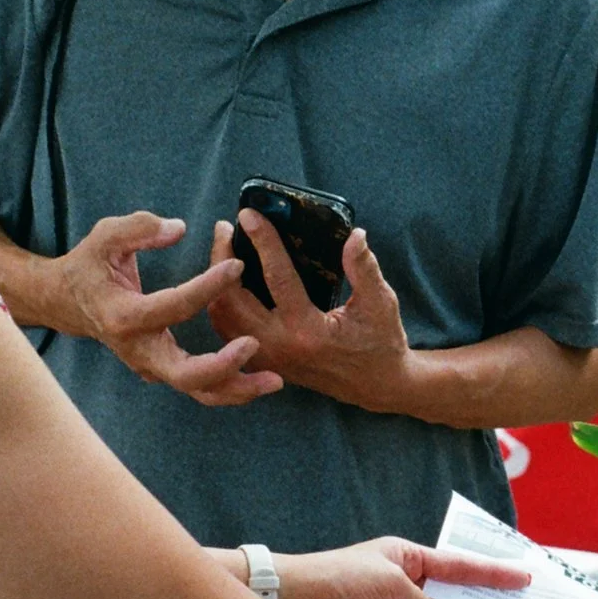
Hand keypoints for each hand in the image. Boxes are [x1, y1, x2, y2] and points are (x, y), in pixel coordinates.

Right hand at [51, 213, 279, 406]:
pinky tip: (261, 378)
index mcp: (124, 316)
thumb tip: (178, 229)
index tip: (237, 264)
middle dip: (224, 365)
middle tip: (255, 343)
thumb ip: (140, 228)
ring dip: (237, 389)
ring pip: (197, 391)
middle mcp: (138, 350)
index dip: (208, 287)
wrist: (69, 302)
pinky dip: (230, 386)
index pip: (174, 306)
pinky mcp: (162, 370)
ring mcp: (150, 366)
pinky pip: (199, 387)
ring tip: (275, 379)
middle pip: (186, 374)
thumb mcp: (106, 235)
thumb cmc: (90, 265)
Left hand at [208, 212, 410, 409]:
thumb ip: (364, 269)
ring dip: (216, 280)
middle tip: (226, 228)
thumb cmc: (381, 342)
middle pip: (233, 298)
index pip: (278, 278)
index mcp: (308, 331)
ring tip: (223, 247)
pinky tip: (225, 280)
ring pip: (223, 317)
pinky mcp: (262, 362)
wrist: (375, 385)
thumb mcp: (380, 303)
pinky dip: (221, 303)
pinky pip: (227, 331)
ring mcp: (266, 358)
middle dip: (223, 258)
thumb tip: (355, 234)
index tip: (249, 213)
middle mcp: (279, 346)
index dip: (263, 242)